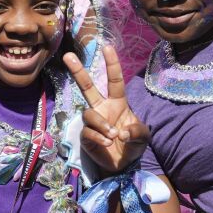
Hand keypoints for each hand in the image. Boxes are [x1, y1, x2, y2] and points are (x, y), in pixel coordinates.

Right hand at [63, 45, 148, 173]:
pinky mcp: (86, 137)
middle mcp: (102, 108)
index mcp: (117, 103)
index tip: (106, 46)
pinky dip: (99, 137)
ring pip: (89, 114)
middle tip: (68, 56)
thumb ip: (138, 132)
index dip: (111, 64)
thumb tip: (122, 132)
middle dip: (78, 71)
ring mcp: (93, 122)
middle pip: (87, 87)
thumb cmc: (133, 145)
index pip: (114, 80)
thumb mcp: (143, 137)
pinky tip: (107, 143)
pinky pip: (88, 132)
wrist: (123, 165)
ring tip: (113, 135)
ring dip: (101, 124)